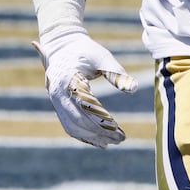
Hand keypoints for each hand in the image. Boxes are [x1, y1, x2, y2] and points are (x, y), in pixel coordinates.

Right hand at [34, 27, 137, 147]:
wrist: (63, 46)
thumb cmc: (86, 50)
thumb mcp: (102, 57)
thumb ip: (116, 73)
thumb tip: (134, 89)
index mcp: (68, 80)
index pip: (86, 107)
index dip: (103, 120)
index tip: (120, 130)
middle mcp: (57, 93)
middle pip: (78, 120)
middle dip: (99, 132)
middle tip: (120, 139)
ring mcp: (55, 101)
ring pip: (72, 126)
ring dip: (92, 137)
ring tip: (112, 142)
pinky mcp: (57, 106)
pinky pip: (68, 125)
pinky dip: (83, 135)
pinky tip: (99, 141)